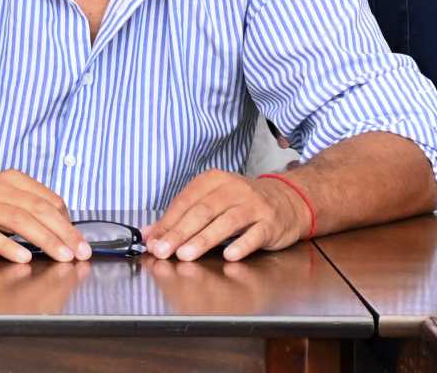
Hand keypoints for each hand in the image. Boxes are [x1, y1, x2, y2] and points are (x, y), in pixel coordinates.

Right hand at [0, 169, 91, 264]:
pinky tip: (22, 258)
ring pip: (17, 219)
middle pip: (38, 209)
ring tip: (62, 256)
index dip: (68, 222)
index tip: (81, 242)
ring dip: (44, 239)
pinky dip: (7, 245)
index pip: (48, 200)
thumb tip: (60, 230)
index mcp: (10, 180)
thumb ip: (25, 209)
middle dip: (64, 232)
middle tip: (81, 253)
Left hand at [144, 170, 304, 261]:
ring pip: (226, 222)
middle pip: (202, 211)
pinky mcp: (270, 222)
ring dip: (204, 239)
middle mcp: (233, 189)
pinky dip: (241, 245)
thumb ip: (181, 218)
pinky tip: (228, 255)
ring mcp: (253, 205)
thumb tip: (149, 234)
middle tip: (163, 250)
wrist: (287, 201)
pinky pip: (254, 234)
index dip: (167, 222)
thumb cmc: (242, 204)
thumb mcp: (211, 203)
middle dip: (180, 232)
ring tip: (186, 254)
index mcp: (213, 181)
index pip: (185, 201)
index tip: (153, 242)